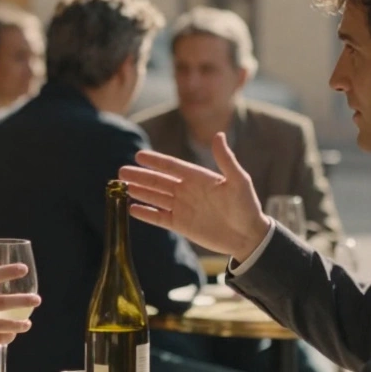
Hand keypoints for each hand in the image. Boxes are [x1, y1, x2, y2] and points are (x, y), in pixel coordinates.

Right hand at [119, 133, 270, 261]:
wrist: (249, 236)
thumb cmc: (246, 206)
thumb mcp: (239, 181)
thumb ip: (226, 160)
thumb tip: (218, 135)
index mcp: (198, 178)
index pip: (172, 167)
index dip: (155, 162)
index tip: (138, 156)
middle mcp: (187, 191)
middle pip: (158, 181)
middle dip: (140, 176)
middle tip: (121, 172)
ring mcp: (182, 208)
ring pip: (156, 197)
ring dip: (140, 192)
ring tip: (122, 187)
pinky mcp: (181, 225)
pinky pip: (159, 218)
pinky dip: (146, 213)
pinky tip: (132, 209)